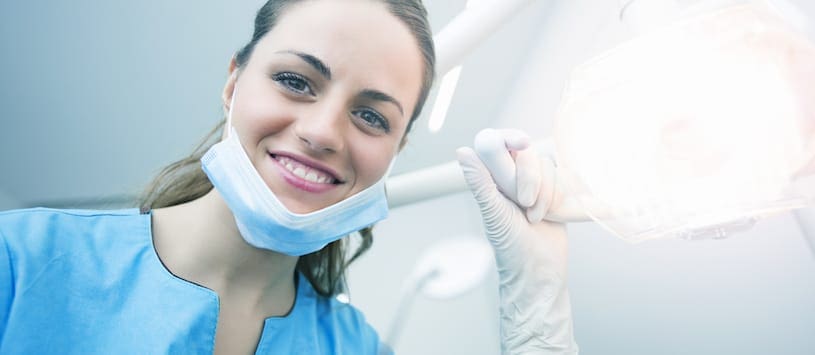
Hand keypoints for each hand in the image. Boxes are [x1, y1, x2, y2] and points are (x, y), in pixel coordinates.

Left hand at [457, 128, 577, 354]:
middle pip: (527, 153)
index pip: (496, 142)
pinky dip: (561, 196)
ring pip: (548, 166)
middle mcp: (510, 178)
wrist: (541, 272)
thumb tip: (462, 151)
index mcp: (490, 179)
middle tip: (525, 204)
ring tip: (537, 217)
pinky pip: (564, 179)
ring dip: (546, 194)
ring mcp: (534, 185)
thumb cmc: (511, 248)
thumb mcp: (494, 214)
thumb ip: (480, 183)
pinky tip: (555, 215)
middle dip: (531, 178)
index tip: (523, 142)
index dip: (509, 136)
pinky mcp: (555, 193)